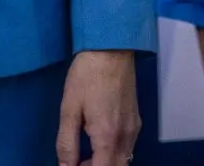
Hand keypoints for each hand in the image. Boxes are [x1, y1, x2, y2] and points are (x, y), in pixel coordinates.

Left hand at [56, 49, 138, 165]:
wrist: (111, 49)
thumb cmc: (87, 75)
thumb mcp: (69, 109)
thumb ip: (67, 143)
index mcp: (107, 136)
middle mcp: (125, 136)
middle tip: (78, 162)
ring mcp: (134, 128)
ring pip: (123, 161)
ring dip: (105, 164)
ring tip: (85, 155)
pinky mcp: (136, 120)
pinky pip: (127, 148)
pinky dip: (114, 154)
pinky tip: (98, 143)